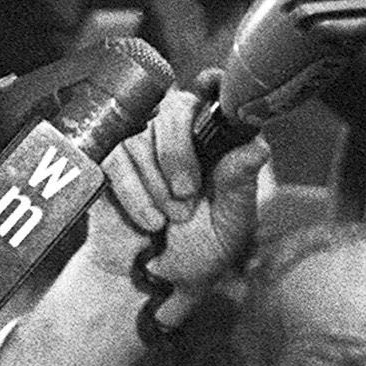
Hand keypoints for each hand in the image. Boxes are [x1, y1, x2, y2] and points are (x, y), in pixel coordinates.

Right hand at [93, 85, 266, 325]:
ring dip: (158, 184)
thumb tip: (258, 148)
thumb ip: (239, 186)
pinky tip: (149, 220)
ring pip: (143, 134)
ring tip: (169, 219)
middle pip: (176, 106)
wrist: (147, 283)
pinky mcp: (108, 161)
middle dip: (179, 153)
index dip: (214, 83)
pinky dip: (134, 192)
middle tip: (187, 195)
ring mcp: (140, 144)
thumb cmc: (195, 251)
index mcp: (214, 141)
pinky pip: (116, 156)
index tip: (213, 88)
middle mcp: (178, 134)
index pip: (214, 92)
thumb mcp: (229, 226)